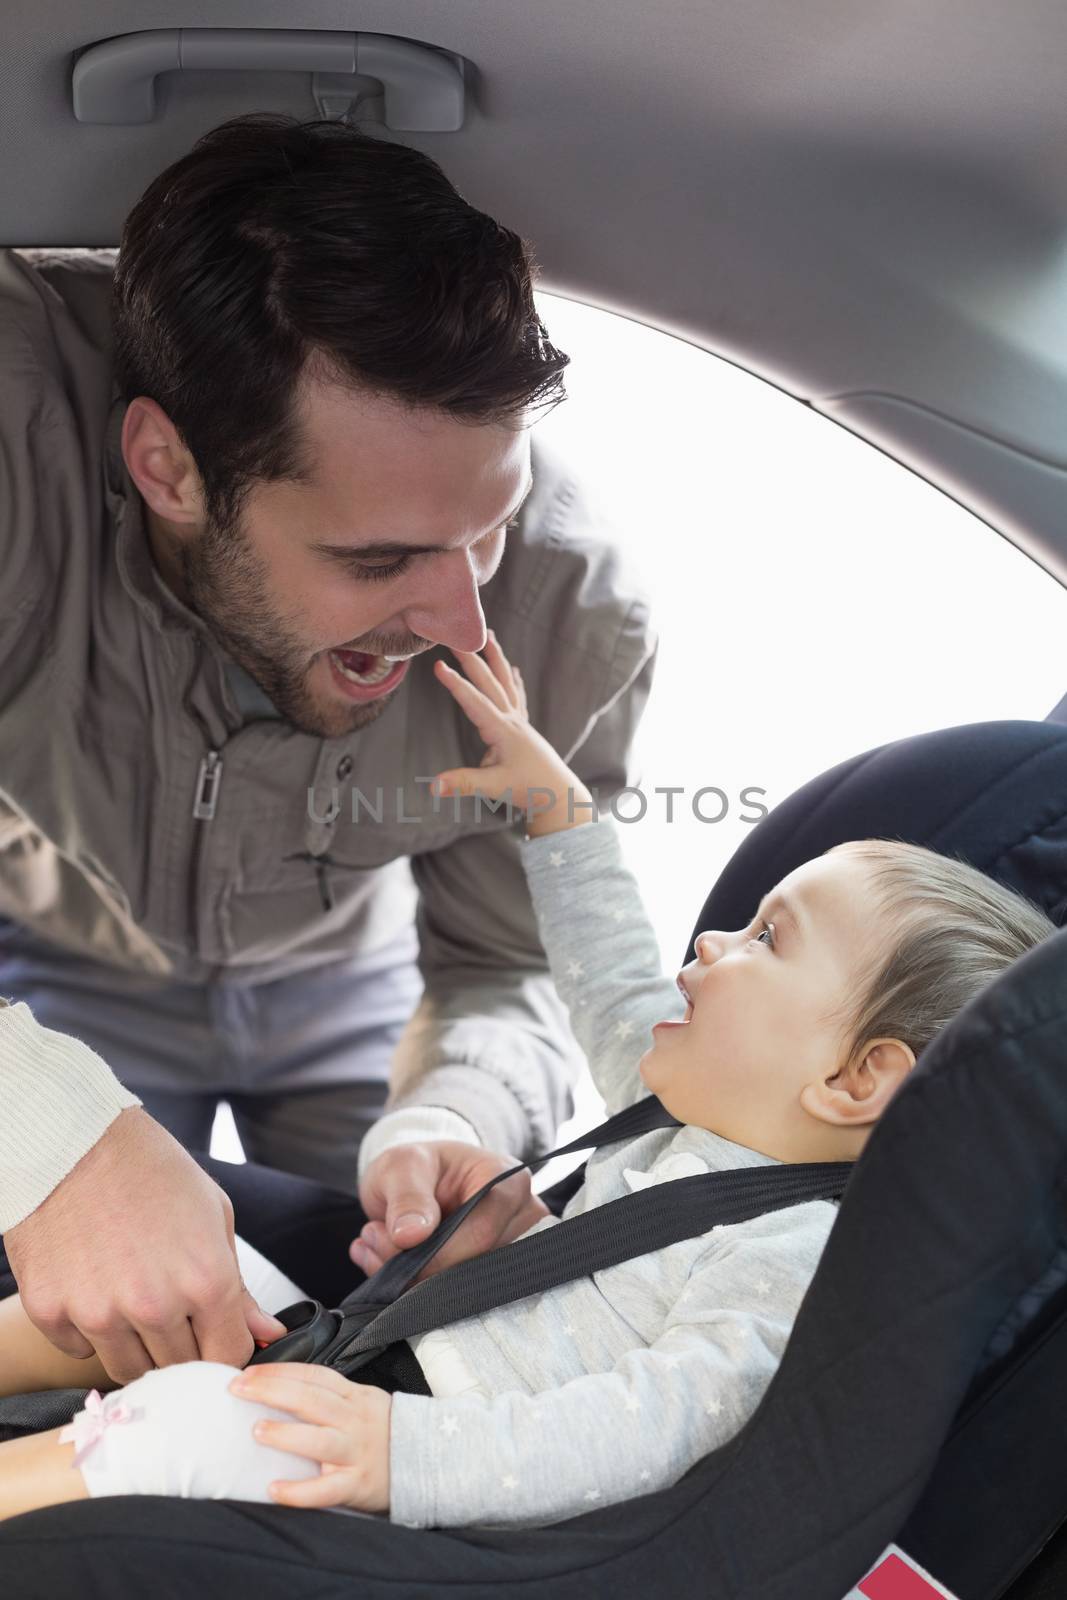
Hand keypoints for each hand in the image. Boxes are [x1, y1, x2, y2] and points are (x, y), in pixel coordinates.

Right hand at [5, 1107, 286, 1384]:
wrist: (74, 1141)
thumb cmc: (150, 1169)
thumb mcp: (212, 1214)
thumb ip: (239, 1285)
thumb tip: (266, 1331)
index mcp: (205, 1280)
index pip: (229, 1355)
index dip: (227, 1347)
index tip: (217, 1336)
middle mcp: (154, 1305)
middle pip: (179, 1368)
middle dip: (184, 1347)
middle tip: (173, 1311)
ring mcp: (98, 1313)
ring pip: (128, 1370)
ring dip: (137, 1347)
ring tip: (133, 1299)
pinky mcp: (51, 1312)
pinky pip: (79, 1350)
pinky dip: (90, 1331)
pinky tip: (95, 1287)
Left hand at [229, 1362, 392, 1513]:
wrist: (431, 1460)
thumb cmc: (385, 1432)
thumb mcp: (363, 1402)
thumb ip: (330, 1397)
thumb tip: (280, 1390)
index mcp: (353, 1396)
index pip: (313, 1376)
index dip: (278, 1371)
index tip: (247, 1373)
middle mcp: (354, 1420)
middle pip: (311, 1399)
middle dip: (272, 1390)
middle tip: (239, 1389)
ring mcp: (356, 1452)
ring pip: (319, 1440)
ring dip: (286, 1434)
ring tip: (257, 1431)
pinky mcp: (357, 1484)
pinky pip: (325, 1490)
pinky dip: (299, 1492)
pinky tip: (275, 1490)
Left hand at [352, 1139, 550, 1280]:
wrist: (418, 1183)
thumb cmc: (416, 1167)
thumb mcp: (400, 1166)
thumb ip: (406, 1196)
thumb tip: (411, 1235)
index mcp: (507, 1179)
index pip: (480, 1234)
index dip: (436, 1254)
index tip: (396, 1247)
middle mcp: (524, 1215)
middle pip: (478, 1265)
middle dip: (420, 1268)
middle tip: (377, 1241)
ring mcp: (518, 1247)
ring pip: (469, 1289)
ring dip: (415, 1281)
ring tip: (382, 1246)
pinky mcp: (501, 1275)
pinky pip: (464, 1300)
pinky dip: (420, 1291)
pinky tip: (394, 1265)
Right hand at [431, 631, 593, 832]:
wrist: (561, 796)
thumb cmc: (530, 790)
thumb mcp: (494, 787)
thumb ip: (463, 783)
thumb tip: (433, 786)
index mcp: (502, 731)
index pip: (474, 701)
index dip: (455, 684)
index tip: (438, 664)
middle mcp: (512, 720)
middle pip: (490, 682)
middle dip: (472, 659)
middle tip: (456, 638)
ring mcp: (520, 722)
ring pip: (506, 682)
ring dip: (496, 658)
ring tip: (488, 635)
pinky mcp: (525, 729)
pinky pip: (517, 696)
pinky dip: (512, 679)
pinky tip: (513, 669)